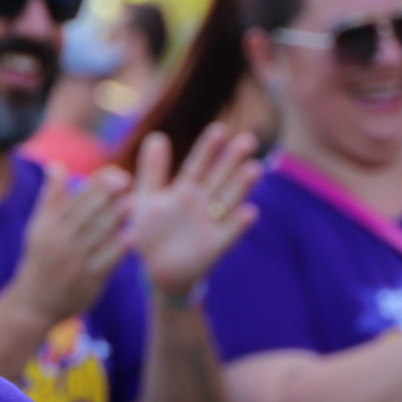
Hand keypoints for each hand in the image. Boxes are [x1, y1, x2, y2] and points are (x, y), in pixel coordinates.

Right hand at [10, 164, 130, 323]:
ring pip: (97, 235)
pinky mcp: (88, 281)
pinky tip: (133, 234)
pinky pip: (107, 260)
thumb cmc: (40, 259)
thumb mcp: (38, 227)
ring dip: (115, 217)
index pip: (74, 200)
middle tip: (126, 179)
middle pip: (86, 214)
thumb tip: (57, 165)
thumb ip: (51, 197)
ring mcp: (75, 262)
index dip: (95, 185)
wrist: (34, 303)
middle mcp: (60, 242)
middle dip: (106, 196)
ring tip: (132, 201)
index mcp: (48, 226)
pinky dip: (119, 247)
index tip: (113, 172)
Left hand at [132, 125, 260, 302]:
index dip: (208, 149)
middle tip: (247, 140)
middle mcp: (202, 204)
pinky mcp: (214, 247)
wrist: (156, 272)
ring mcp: (210, 224)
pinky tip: (250, 212)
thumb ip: (152, 170)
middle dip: (232, 161)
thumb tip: (156, 136)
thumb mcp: (146, 198)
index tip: (219, 129)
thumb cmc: (152, 232)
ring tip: (254, 169)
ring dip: (241, 186)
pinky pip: (228, 234)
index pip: (198, 166)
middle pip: (219, 178)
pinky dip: (239, 224)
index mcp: (185, 191)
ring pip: (228, 201)